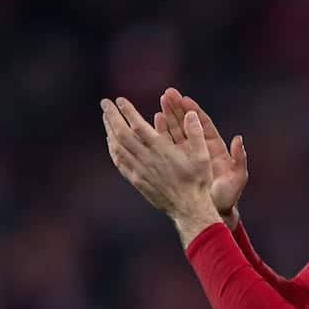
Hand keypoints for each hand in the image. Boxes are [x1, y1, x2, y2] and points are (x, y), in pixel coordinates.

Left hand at [102, 96, 220, 245]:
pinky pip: (120, 162)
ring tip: (106, 118)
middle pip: (122, 135)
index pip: (138, 126)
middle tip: (104, 104)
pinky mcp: (137, 180)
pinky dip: (113, 149)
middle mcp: (147, 159)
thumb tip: (190, 113)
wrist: (188, 208)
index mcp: (162, 150)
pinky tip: (111, 142)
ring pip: (118, 148)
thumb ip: (196, 133)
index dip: (127, 111)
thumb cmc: (198, 182)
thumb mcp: (203, 156)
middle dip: (112, 117)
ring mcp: (139, 171)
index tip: (119, 100)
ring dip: (109, 131)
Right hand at [158, 87, 247, 228]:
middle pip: (188, 123)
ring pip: (176, 131)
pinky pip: (168, 145)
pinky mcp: (177, 163)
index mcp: (215, 148)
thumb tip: (239, 140)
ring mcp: (188, 155)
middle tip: (168, 93)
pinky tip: (153, 121)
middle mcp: (200, 148)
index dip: (194, 111)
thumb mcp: (237, 177)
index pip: (203, 124)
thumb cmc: (228, 196)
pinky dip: (161, 133)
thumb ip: (240, 159)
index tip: (185, 99)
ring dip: (168, 116)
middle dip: (178, 108)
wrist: (214, 211)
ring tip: (160, 101)